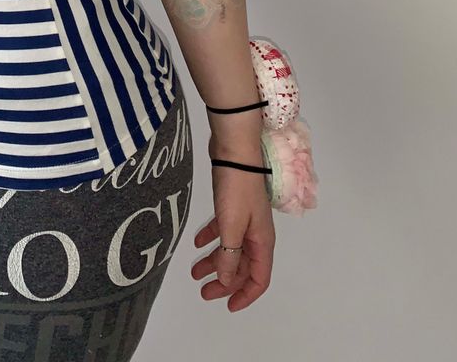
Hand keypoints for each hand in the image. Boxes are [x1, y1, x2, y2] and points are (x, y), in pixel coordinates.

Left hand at [191, 141, 275, 310]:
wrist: (234, 150)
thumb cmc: (236, 189)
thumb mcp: (232, 226)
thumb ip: (229, 255)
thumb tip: (226, 281)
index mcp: (262, 242)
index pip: (259, 278)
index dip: (245, 295)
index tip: (227, 305)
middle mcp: (256, 234)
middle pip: (242, 266)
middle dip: (224, 282)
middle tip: (203, 291)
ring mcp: (245, 219)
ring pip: (231, 249)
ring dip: (214, 262)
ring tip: (194, 272)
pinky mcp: (232, 205)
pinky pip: (223, 230)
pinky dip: (211, 238)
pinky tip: (196, 242)